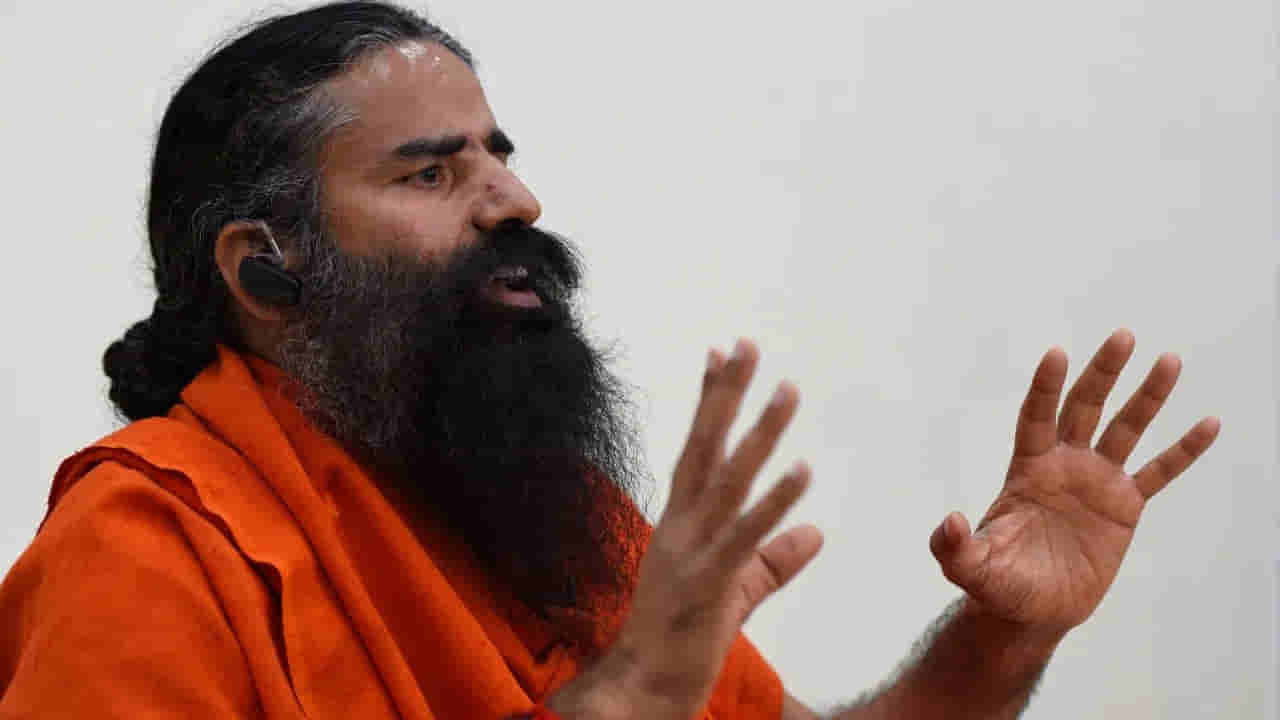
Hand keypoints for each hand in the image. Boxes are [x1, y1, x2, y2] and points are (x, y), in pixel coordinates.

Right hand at [548, 340, 823, 719]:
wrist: (643, 687)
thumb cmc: (680, 637)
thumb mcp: (735, 590)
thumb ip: (774, 559)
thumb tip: (817, 533)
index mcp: (680, 521)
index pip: (696, 448)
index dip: (709, 401)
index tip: (721, 353)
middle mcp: (681, 525)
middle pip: (706, 447)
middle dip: (727, 394)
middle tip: (748, 345)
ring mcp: (691, 552)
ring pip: (729, 480)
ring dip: (760, 433)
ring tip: (788, 390)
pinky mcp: (708, 584)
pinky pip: (744, 536)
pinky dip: (774, 503)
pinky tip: (800, 470)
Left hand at [930, 329, 1219, 632]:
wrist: (1032, 609)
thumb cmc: (997, 584)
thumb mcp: (969, 567)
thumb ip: (953, 546)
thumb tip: (949, 521)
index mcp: (1026, 469)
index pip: (1035, 418)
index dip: (1045, 387)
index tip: (1056, 353)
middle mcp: (1063, 465)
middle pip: (1084, 408)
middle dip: (1102, 372)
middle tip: (1123, 335)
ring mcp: (1096, 482)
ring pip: (1125, 429)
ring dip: (1147, 396)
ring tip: (1169, 360)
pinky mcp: (1124, 507)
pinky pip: (1158, 472)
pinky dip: (1183, 451)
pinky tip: (1208, 422)